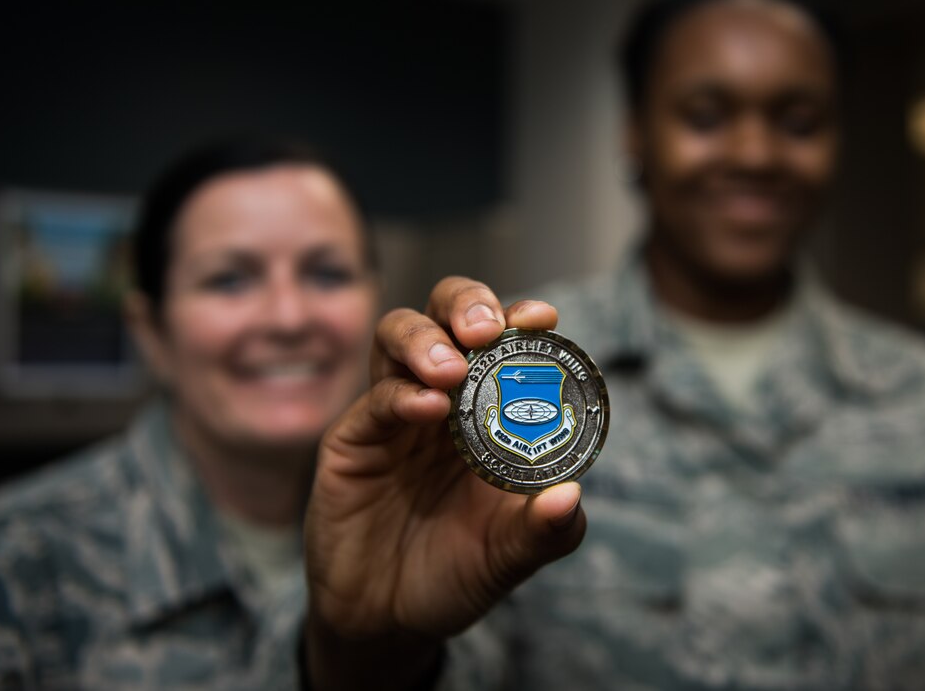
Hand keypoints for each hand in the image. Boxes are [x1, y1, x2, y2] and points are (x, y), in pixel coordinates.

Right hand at [303, 277, 585, 688]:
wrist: (388, 620)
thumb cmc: (455, 574)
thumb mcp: (509, 557)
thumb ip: (543, 531)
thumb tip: (570, 496)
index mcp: (489, 411)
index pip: (504, 344)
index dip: (520, 321)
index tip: (542, 319)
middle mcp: (443, 400)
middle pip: (444, 316)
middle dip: (466, 303)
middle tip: (486, 329)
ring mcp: (394, 415)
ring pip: (397, 338)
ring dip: (425, 340)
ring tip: (450, 370)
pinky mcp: (354, 440)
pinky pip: (373, 402)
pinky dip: (400, 396)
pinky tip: (426, 408)